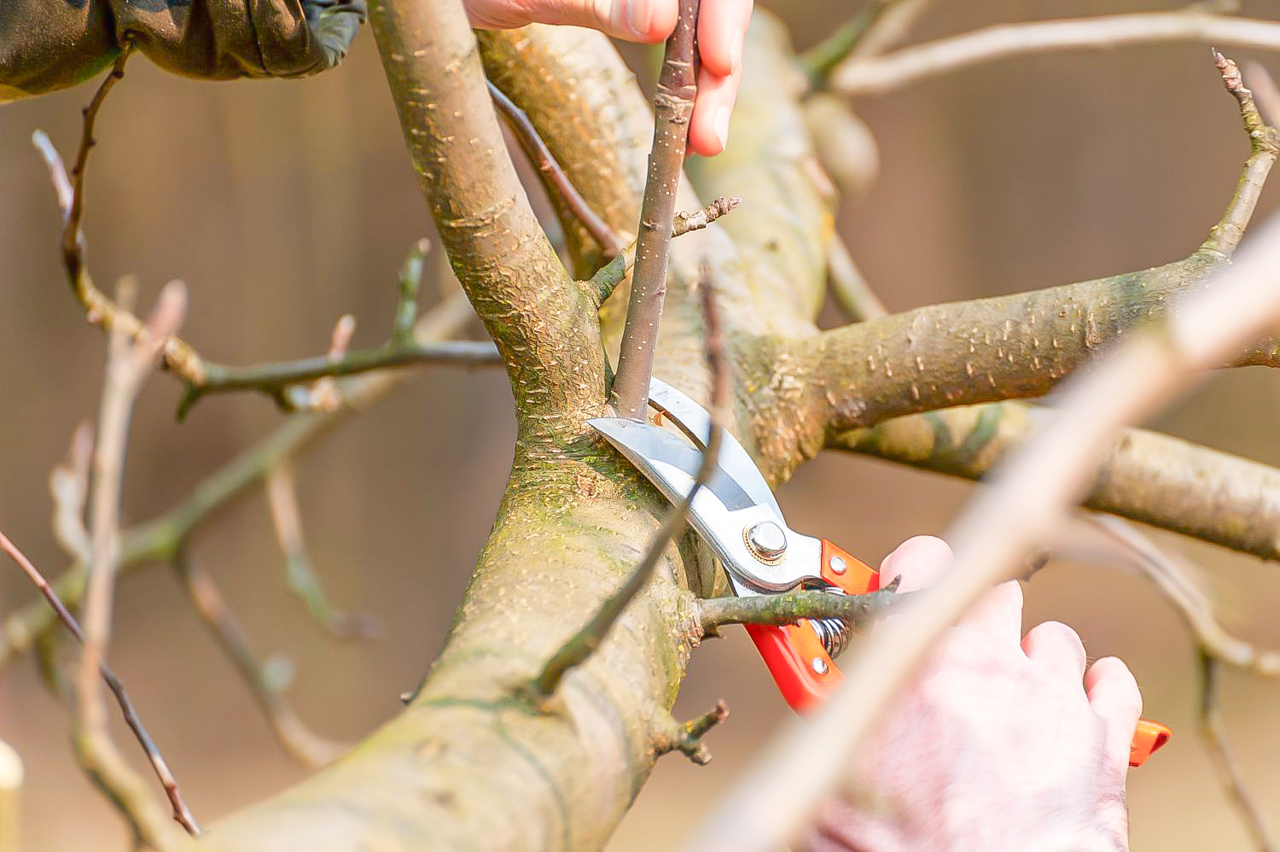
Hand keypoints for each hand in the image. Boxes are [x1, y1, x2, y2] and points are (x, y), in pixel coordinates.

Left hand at [465, 0, 751, 155]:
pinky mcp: (627, 8)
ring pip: (696, 31)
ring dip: (704, 87)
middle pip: (710, 6)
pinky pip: (673, 44)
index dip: (724, 16)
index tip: (719, 63)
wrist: (428, 7)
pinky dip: (680, 85)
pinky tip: (683, 123)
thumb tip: (662, 22)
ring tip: (701, 141)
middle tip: (708, 135)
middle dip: (717, 69)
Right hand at [808, 536, 1140, 851]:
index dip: (915, 569)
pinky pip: (1113, 682)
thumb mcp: (837, 765)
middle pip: (995, 592)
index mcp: (917, 660)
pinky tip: (1073, 714)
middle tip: (957, 657)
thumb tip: (826, 688)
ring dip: (1034, 662)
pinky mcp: (1104, 742)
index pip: (923, 561)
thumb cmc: (896, 843)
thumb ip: (838, 705)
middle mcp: (990, 664)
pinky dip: (1097, 691)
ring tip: (1011, 704)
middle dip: (977, 618)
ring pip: (1054, 639)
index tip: (907, 585)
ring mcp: (1054, 699)